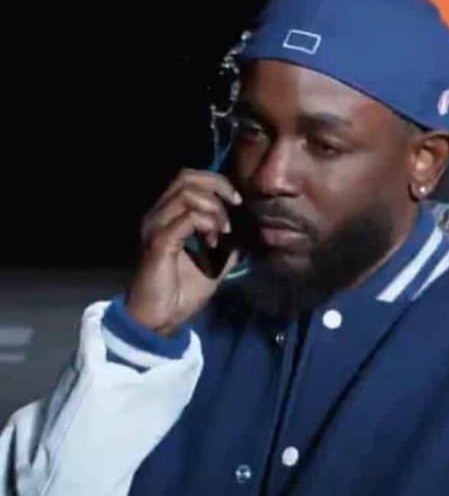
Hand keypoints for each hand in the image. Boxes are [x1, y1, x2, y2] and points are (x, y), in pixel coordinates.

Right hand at [126, 169, 242, 334]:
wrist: (161, 318)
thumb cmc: (182, 292)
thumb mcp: (214, 264)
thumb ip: (227, 246)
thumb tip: (246, 234)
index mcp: (168, 216)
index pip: (188, 178)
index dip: (216, 182)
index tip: (237, 202)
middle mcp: (157, 216)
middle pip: (186, 177)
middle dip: (218, 187)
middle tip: (235, 207)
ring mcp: (155, 227)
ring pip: (187, 194)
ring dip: (214, 209)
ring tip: (223, 232)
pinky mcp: (159, 242)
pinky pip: (187, 219)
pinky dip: (207, 224)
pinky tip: (213, 242)